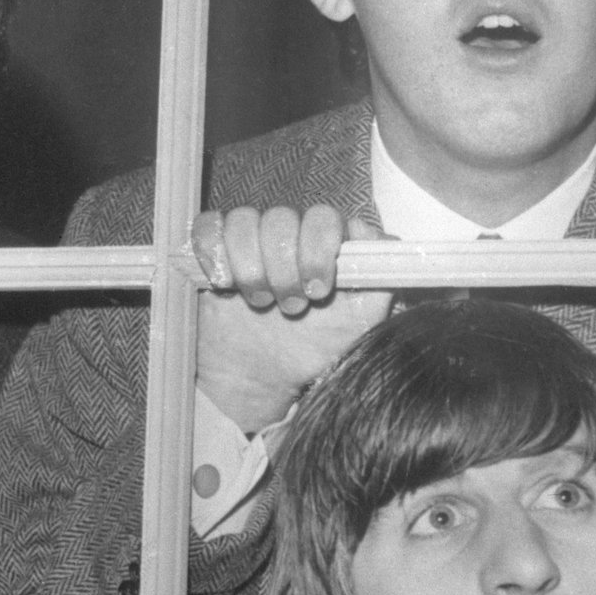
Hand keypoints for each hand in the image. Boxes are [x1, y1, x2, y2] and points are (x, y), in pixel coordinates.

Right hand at [191, 206, 389, 434]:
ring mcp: (251, 238)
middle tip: (291, 307)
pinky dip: (212, 250)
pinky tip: (222, 283)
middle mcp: (290, 233)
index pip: (325, 218)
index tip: (319, 290)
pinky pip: (208, 225)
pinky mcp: (214, 249)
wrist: (264, 377)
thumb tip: (388, 246)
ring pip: (245, 220)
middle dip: (284, 267)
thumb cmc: (315, 347)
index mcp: (326, 243)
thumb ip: (380, 284)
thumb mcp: (357, 324)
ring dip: (251, 266)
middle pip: (282, 217)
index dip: (319, 248)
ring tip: (259, 303)